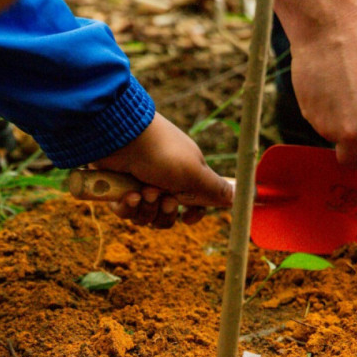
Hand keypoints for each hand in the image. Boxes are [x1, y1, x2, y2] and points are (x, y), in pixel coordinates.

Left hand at [92, 114, 233, 228]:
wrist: (121, 138)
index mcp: (184, 175)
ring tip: (143, 191)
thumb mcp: (195, 172)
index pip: (193, 204)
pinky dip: (127, 207)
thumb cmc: (162, 152)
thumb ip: (216, 188)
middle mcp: (162, 180)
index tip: (187, 219)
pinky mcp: (117, 189)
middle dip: (166, 212)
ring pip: (145, 217)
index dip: (191, 215)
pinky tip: (128, 194)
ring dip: (146, 208)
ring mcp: (139, 185)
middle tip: (164, 197)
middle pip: (167, 216)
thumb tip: (239, 197)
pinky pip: (125, 212)